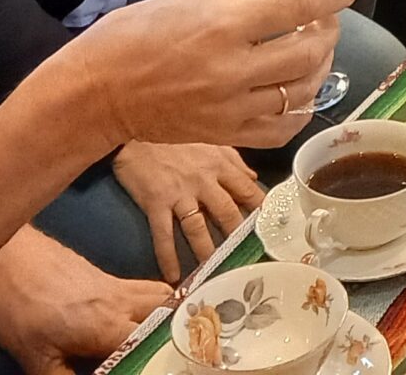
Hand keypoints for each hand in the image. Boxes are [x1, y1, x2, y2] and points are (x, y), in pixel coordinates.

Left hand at [0, 227, 168, 374]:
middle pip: (168, 313)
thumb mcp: (35, 358)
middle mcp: (120, 302)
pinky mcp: (106, 276)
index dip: (160, 359)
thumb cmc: (19, 307)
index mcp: (107, 325)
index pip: (150, 346)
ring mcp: (116, 285)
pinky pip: (144, 286)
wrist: (9, 257)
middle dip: (177, 333)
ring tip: (170, 333)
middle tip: (175, 350)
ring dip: (170, 312)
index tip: (161, 364)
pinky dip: (154, 300)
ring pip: (161, 294)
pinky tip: (141, 315)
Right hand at [59, 0, 355, 151]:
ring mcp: (232, 107)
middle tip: (324, 19)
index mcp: (223, 25)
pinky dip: (301, 109)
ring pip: (302, 90)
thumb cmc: (137, 34)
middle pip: (308, 51)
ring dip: (320, 67)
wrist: (98, 92)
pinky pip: (282, 127)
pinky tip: (299, 92)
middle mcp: (233, 68)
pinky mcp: (226, 134)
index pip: (296, 5)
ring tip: (315, 51)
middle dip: (327, 30)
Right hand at [110, 140, 263, 280]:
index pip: (247, 190)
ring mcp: (179, 193)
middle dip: (237, 237)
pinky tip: (172, 275)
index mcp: (219, 165)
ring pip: (197, 228)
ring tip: (212, 271)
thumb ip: (233, 161)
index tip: (269, 227)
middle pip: (227, 213)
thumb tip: (253, 180)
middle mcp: (203, 180)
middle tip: (245, 258)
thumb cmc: (175, 138)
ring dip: (206, 252)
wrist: (136, 130)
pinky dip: (168, 257)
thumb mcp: (209, 142)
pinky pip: (163, 234)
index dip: (259, 210)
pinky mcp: (155, 202)